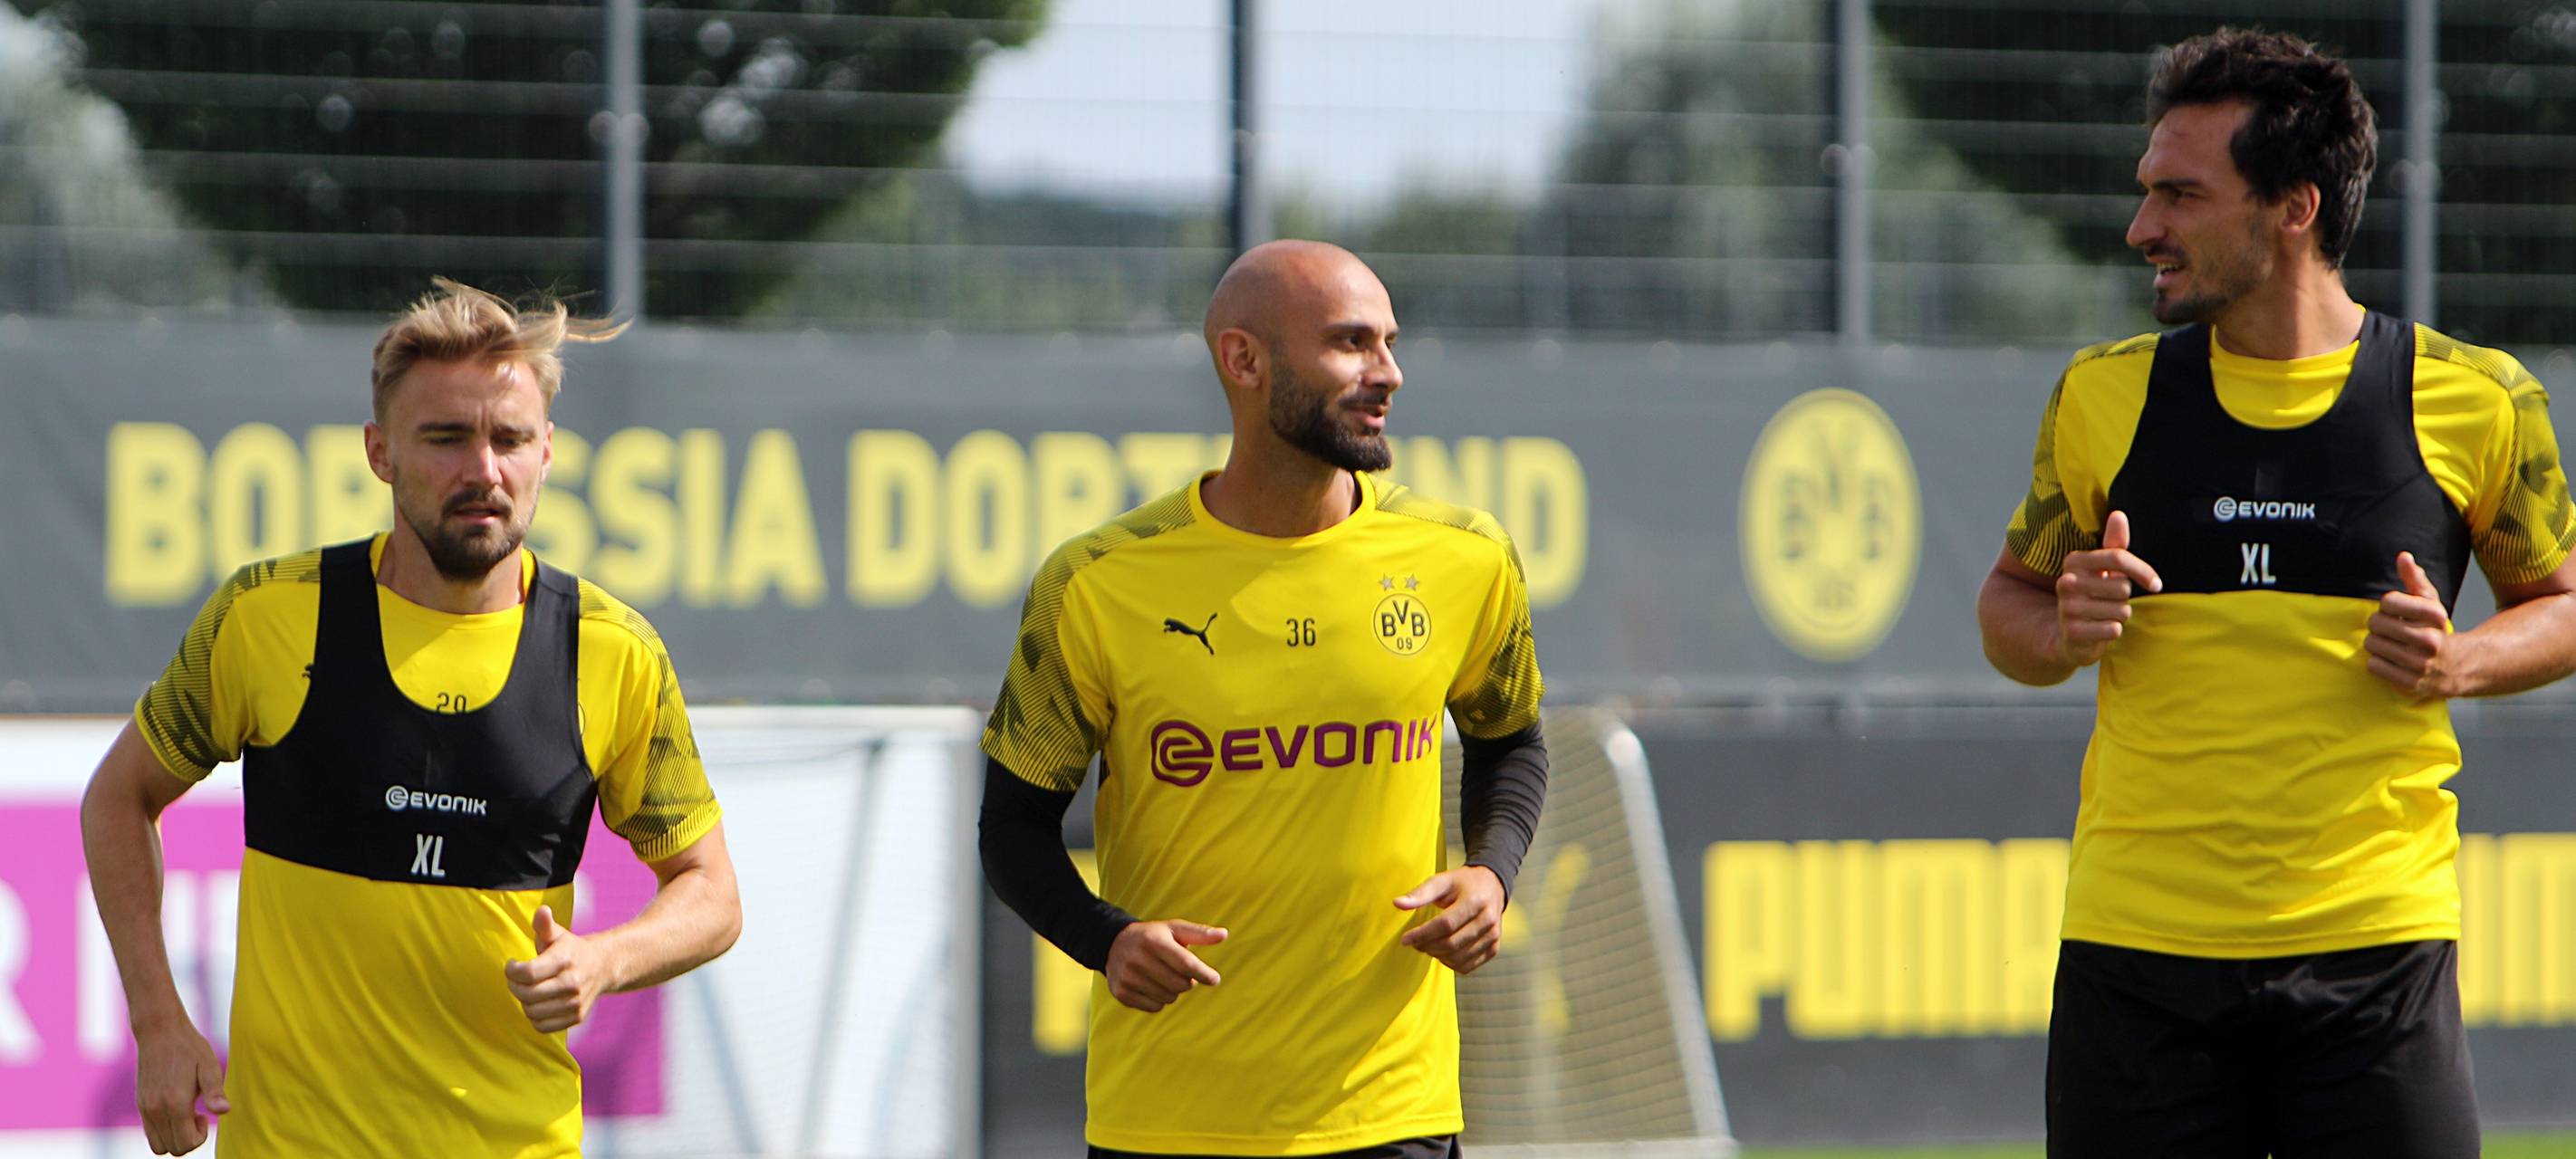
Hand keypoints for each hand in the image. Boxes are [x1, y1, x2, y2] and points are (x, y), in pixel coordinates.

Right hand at [133, 1021, 226, 1154]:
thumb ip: (215, 1092)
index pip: (186, 1144)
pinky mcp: (141, 1104)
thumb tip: (224, 1111)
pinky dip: (164, 1131)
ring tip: (186, 1114)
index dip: (201, 1136)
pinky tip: (176, 1108)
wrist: (160, 1032)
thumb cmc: (190, 1048)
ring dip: (175, 1137)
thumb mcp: (209, 1066)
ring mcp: (145, 1108)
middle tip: (198, 1115)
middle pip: (173, 1149)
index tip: (204, 1115)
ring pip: (158, 1146)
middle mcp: (156, 1110)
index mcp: (175, 1104)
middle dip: (189, 1139)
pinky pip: (150, 1133)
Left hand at [505, 905, 611, 1032]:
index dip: (511, 971)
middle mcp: (572, 982)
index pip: (527, 973)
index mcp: (565, 959)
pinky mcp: (577, 1017)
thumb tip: (542, 910)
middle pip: (527, 994)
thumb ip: (545, 924)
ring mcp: (576, 1002)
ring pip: (532, 1012)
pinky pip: (542, 1026)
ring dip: (524, 1002)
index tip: (512, 965)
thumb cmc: (571, 949)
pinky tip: (538, 1003)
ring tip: (528, 990)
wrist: (603, 966)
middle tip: (516, 979)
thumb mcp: (558, 934)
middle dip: (514, 986)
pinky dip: (535, 1017)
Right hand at [1104, 920, 1225, 1012]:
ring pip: (1168, 998)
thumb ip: (1199, 933)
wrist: (1113, 944)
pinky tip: (1152, 985)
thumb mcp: (1174, 929)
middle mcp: (1137, 959)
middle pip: (1180, 984)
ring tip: (1164, 976)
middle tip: (1181, 972)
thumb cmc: (1153, 937)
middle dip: (1187, 981)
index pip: (1185, 964)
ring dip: (1173, 990)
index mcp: (1153, 941)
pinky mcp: (1121, 992)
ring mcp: (1127, 977)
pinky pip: (1155, 1007)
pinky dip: (1159, 1000)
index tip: (1214, 979)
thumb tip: (1224, 934)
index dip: (1203, 974)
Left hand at [1395, 865, 1504, 973]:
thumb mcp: (1442, 881)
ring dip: (1437, 956)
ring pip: (1458, 958)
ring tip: (1427, 945)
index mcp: (1475, 901)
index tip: (1405, 939)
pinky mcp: (1494, 948)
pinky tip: (1442, 953)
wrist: (1492, 886)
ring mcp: (1493, 936)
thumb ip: (1420, 893)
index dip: (1422, 934)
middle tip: (1414, 942)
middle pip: (1452, 943)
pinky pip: (1467, 966)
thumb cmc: (1463, 883)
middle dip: (1427, 946)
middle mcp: (1488, 920)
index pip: (1445, 924)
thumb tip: (1396, 903)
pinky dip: (1450, 964)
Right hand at [2054, 510, 2162, 666]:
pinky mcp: (2072, 632)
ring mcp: (2067, 608)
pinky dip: (2113, 631)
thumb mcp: (2102, 570)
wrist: (2069, 635)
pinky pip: (2113, 629)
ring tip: (2104, 616)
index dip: (2143, 571)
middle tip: (2111, 602)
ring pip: (2121, 610)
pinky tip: (2101, 630)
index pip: (2118, 558)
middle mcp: (2066, 582)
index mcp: (2074, 561)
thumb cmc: (2093, 596)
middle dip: (2125, 599)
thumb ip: (2113, 544)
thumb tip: (2119, 515)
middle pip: (2123, 587)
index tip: (2155, 584)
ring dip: (2120, 616)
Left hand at [2366, 552, 2458, 698]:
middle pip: (2376, 623)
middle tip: (2390, 630)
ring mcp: (2420, 665)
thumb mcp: (2431, 604)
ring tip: (2392, 645)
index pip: (2388, 601)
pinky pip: (2373, 666)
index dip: (2387, 605)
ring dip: (2377, 644)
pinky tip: (2392, 661)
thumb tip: (2403, 556)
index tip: (2397, 611)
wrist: (2458, 669)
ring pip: (2372, 644)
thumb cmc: (2436, 630)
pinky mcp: (2410, 684)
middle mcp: (2430, 641)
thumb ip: (2415, 579)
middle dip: (2379, 624)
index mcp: (2435, 617)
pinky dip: (2377, 662)